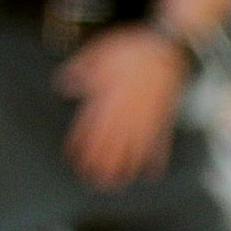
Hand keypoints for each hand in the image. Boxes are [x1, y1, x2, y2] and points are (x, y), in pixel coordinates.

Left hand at [57, 22, 190, 189]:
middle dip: (100, 163)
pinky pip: (160, 144)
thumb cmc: (132, 48)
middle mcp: (126, 111)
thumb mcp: (99, 52)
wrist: (168, 46)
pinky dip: (156, 160)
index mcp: (107, 97)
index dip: (81, 144)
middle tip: (91, 181)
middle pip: (110, 143)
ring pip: (132, 149)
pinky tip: (151, 174)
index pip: (90, 126)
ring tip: (115, 184)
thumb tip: (62, 84)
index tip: (74, 159)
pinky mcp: (164, 118)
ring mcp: (146, 117)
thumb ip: (81, 70)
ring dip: (123, 168)